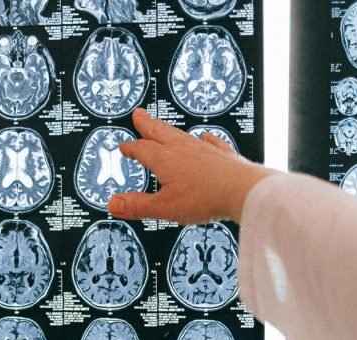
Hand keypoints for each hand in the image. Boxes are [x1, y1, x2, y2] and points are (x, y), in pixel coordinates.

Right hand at [109, 108, 277, 224]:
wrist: (242, 190)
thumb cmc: (205, 197)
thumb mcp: (164, 208)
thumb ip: (137, 206)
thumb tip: (114, 204)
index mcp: (165, 159)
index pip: (141, 149)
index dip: (131, 148)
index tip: (124, 147)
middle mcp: (183, 148)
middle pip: (159, 132)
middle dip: (147, 124)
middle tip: (139, 114)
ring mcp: (204, 149)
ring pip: (181, 134)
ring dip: (169, 129)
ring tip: (164, 126)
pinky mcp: (223, 154)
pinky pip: (211, 141)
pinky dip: (205, 139)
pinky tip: (206, 137)